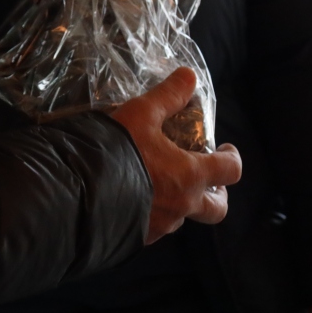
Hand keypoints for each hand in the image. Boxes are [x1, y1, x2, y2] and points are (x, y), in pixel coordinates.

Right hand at [110, 67, 242, 242]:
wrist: (79, 192)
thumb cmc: (117, 149)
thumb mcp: (141, 114)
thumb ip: (167, 96)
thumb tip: (189, 75)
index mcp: (190, 175)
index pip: (230, 170)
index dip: (232, 157)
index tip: (226, 149)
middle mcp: (182, 206)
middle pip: (217, 209)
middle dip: (219, 195)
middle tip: (208, 182)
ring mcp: (161, 226)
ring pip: (182, 217)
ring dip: (180, 203)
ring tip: (160, 186)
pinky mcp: (139, 237)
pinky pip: (154, 227)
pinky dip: (152, 214)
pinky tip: (134, 200)